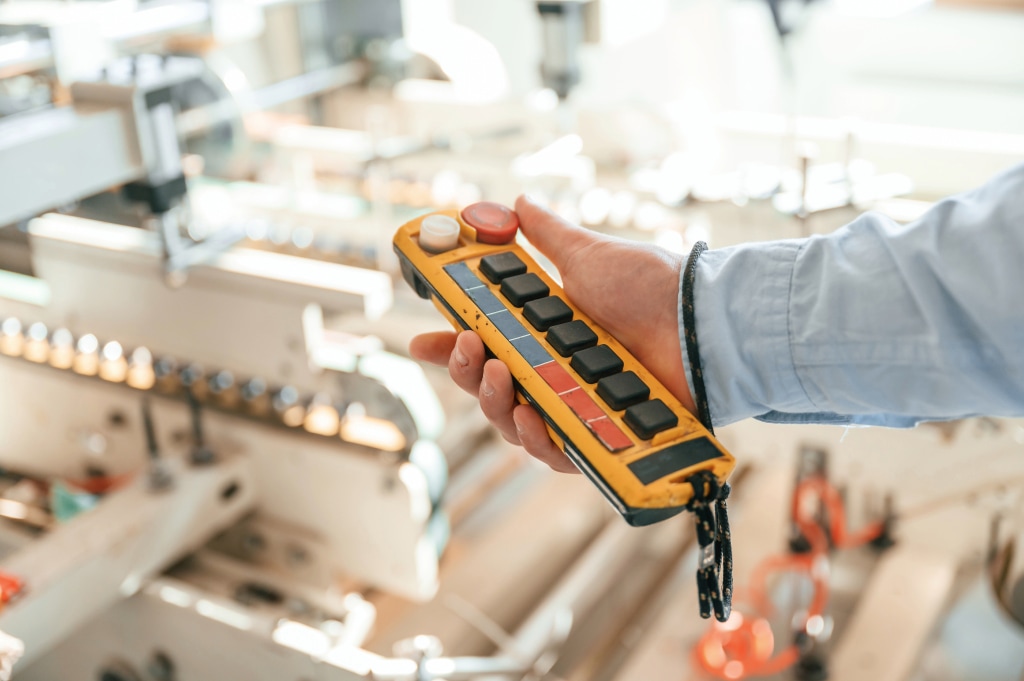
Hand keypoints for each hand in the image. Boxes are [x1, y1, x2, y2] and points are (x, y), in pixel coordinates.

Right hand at [409, 195, 694, 472]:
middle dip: (466, 371)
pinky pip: (554, 453)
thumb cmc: (651, 287)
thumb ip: (548, 235)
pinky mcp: (597, 438)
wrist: (700, 323)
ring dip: (493, 401)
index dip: (450, 345)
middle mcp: (555, 373)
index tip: (421, 340)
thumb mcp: (589, 254)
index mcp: (545, 333)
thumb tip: (517, 202)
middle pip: (490, 386)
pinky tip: (530, 415)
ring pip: (513, 422)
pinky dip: (536, 438)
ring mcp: (575, 407)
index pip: (486, 344)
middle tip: (471, 347)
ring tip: (502, 374)